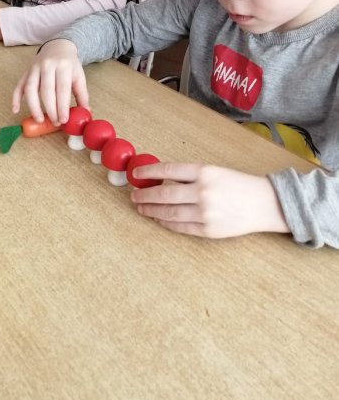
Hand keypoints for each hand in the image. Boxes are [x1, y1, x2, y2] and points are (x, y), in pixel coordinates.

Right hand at [11, 39, 88, 125]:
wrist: (58, 46)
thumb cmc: (69, 65)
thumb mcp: (79, 76)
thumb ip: (82, 95)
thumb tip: (86, 113)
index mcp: (64, 66)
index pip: (62, 88)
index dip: (62, 106)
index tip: (63, 120)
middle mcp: (47, 65)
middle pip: (46, 90)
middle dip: (50, 109)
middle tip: (55, 122)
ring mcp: (34, 68)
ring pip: (30, 88)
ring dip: (33, 106)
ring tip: (39, 120)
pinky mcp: (26, 72)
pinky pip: (18, 86)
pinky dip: (15, 98)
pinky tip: (15, 110)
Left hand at [130, 162, 289, 237]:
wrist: (265, 203)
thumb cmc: (237, 184)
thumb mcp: (214, 171)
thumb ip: (189, 175)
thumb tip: (159, 178)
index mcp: (204, 171)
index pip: (168, 170)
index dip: (148, 172)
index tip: (136, 174)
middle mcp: (203, 191)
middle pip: (164, 193)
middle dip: (145, 195)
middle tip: (134, 195)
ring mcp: (205, 212)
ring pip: (169, 212)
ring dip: (151, 210)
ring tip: (141, 208)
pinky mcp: (208, 230)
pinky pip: (180, 227)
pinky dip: (166, 222)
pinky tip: (158, 218)